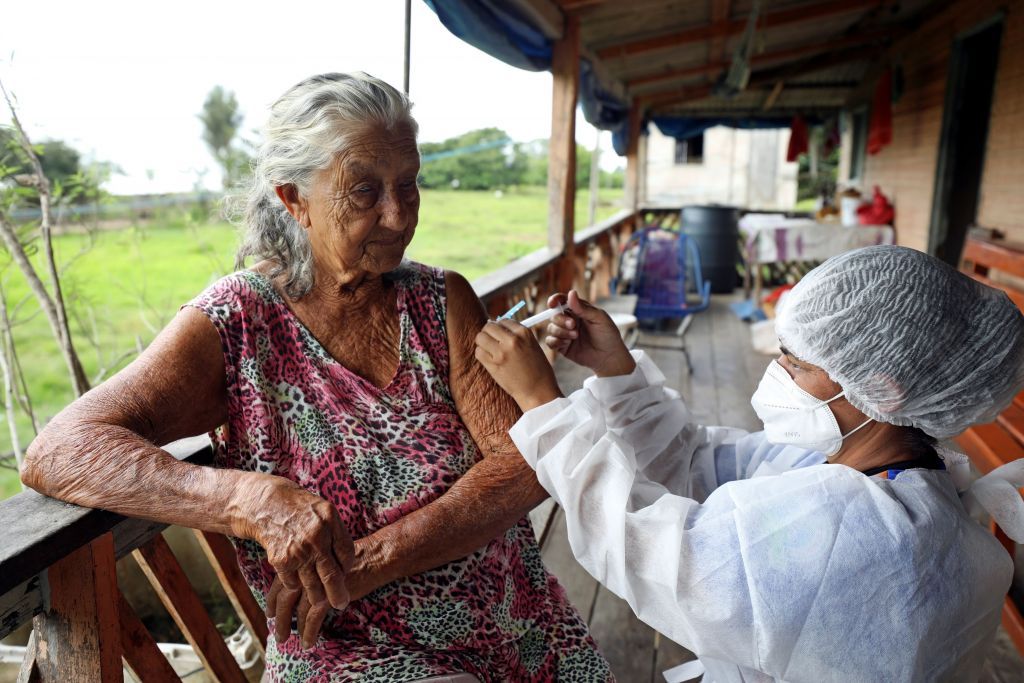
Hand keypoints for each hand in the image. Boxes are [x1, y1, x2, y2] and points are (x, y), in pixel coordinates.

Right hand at [230, 475, 353, 648]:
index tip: (345, 575)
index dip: (347, 567)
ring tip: (320, 602)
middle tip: (341, 604)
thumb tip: (346, 560)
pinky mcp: (281, 560)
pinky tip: (296, 585)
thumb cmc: (296, 507)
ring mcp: (298, 550)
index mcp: (330, 520)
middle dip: (337, 594)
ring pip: (312, 584)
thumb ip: (335, 531)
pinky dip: (295, 586)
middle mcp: (316, 536)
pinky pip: (292, 582)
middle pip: (332, 574)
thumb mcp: (322, 510)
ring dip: (317, 597)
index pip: (347, 554)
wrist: (263, 504)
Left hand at [474, 319, 561, 410]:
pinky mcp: (493, 365)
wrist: (538, 392)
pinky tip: (489, 359)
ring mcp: (501, 353)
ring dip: (483, 343)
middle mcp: (512, 340)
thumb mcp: (532, 346)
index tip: (500, 334)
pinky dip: (481, 354)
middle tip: (492, 341)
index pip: (503, 320)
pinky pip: (478, 352)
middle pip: (489, 327)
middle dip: (488, 332)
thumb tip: (497, 326)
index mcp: (524, 333)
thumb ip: (517, 335)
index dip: (500, 327)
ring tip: (490, 350)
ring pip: (480, 338)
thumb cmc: (537, 370)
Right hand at [543, 290, 635, 376]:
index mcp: (578, 310)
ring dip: (561, 331)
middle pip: (554, 315)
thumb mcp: (599, 318)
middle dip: (561, 320)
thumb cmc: (608, 335)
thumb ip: (583, 308)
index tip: (552, 304)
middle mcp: (569, 320)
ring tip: (575, 336)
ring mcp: (564, 333)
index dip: (554, 300)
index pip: (562, 301)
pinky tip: (566, 343)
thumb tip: (571, 293)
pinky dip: (555, 341)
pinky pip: (549, 341)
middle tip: (573, 325)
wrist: (609, 356)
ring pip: (551, 328)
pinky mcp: (562, 346)